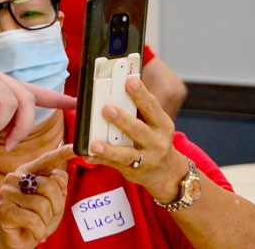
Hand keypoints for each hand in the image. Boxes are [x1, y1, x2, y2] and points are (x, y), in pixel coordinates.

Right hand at [0, 145, 74, 248]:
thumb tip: (58, 176)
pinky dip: (39, 231)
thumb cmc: (36, 219)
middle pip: (50, 186)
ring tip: (39, 225)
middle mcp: (15, 178)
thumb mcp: (54, 202)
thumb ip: (58, 186)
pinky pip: (33, 220)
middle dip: (56, 206)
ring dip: (47, 221)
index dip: (63, 152)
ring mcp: (7, 193)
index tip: (78, 147)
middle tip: (49, 217)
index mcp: (27, 172)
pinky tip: (35, 232)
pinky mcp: (4, 210)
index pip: (47, 159)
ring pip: (42, 205)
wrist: (17, 242)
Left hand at [83, 76, 187, 202]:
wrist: (167, 172)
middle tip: (107, 109)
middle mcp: (156, 142)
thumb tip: (117, 87)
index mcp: (161, 124)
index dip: (141, 94)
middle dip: (122, 120)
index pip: (152, 107)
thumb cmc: (155, 138)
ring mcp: (145, 159)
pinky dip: (100, 159)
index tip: (130, 81)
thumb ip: (140, 109)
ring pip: (126, 154)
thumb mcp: (155, 123)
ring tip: (95, 144)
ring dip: (109, 149)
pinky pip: (113, 164)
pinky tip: (87, 155)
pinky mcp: (132, 170)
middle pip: (138, 130)